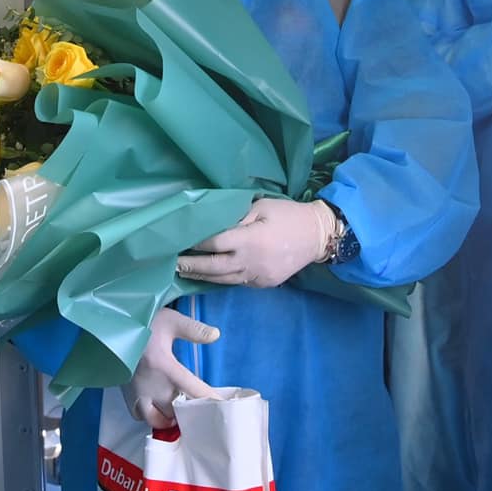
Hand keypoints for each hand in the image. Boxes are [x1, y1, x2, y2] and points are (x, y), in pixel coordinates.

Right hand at [122, 307, 220, 429]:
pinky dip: (151, 416)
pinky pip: (140, 416)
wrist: (109, 326)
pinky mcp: (126, 395)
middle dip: (190, 414)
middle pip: (177, 412)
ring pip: (158, 419)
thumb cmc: (141, 322)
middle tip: (202, 409)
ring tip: (180, 412)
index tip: (223, 406)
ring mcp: (137, 393)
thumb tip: (216, 334)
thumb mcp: (170, 320)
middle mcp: (151, 386)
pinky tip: (159, 408)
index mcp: (165, 367)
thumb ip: (194, 329)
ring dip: (171, 419)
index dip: (210, 400)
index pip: (193, 390)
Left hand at [176, 198, 334, 287]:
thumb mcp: (261, 206)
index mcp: (250, 239)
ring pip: (224, 279)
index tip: (180, 240)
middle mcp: (251, 262)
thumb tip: (213, 224)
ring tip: (185, 272)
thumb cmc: (288, 215)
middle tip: (173, 263)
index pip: (214, 243)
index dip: (196, 243)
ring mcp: (257, 276)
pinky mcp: (263, 284)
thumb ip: (236, 217)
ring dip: (203, 276)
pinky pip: (238, 282)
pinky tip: (211, 275)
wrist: (318, 236)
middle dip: (192, 266)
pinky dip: (222, 279)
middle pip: (214, 267)